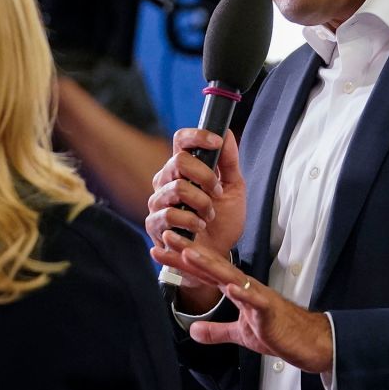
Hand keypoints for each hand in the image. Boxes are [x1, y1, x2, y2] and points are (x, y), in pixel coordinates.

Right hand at [146, 129, 245, 304]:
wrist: (216, 255)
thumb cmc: (222, 222)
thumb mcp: (234, 189)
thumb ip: (229, 162)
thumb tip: (227, 134)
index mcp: (184, 168)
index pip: (181, 140)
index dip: (197, 136)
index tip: (216, 142)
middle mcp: (167, 180)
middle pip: (178, 160)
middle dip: (205, 176)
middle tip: (217, 192)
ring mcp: (158, 201)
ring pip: (177, 188)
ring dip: (202, 203)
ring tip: (209, 215)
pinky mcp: (154, 223)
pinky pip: (169, 214)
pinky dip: (191, 221)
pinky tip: (198, 228)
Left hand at [155, 232, 332, 373]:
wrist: (309, 341)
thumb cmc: (278, 332)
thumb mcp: (240, 334)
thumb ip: (216, 331)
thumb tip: (193, 331)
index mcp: (236, 289)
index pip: (203, 272)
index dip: (180, 261)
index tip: (159, 248)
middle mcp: (244, 287)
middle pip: (212, 266)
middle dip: (188, 251)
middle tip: (166, 235)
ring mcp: (257, 297)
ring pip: (231, 276)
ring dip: (211, 265)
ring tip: (190, 254)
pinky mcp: (270, 311)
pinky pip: (256, 301)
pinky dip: (244, 293)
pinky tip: (232, 287)